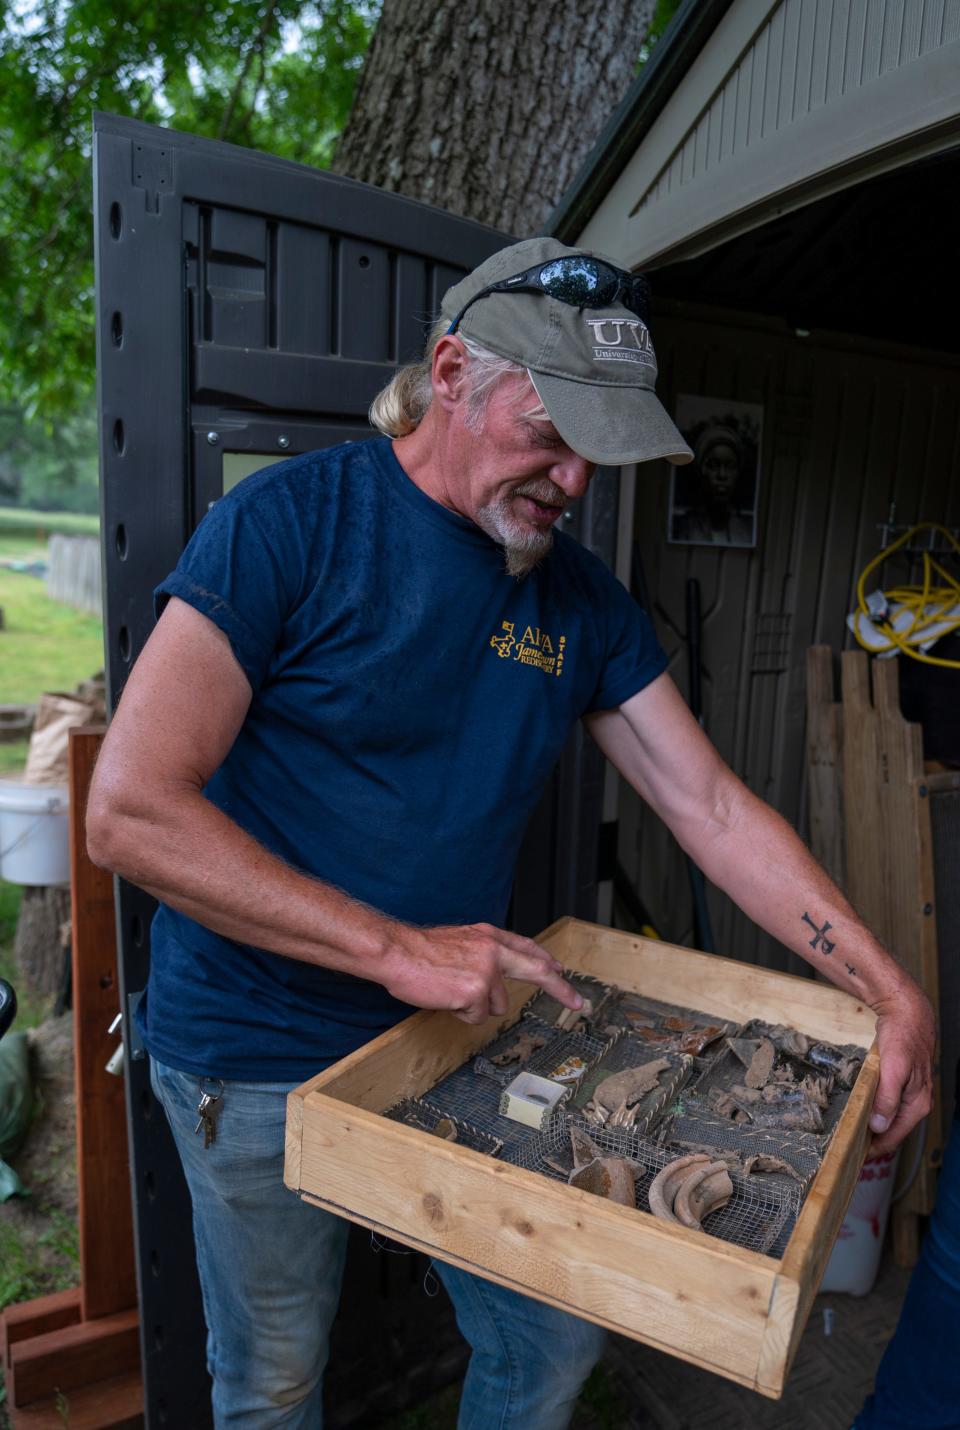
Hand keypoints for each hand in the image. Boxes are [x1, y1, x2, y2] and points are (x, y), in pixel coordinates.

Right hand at [381, 922, 582, 1025]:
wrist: (396, 952)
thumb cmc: (418, 951)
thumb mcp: (458, 941)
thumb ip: (481, 952)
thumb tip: (495, 975)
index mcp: (488, 936)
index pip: (526, 948)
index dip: (545, 961)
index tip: (560, 970)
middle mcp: (493, 951)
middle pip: (537, 971)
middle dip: (560, 988)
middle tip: (577, 1002)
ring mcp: (487, 971)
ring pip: (496, 1005)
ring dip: (476, 1006)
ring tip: (451, 991)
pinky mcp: (476, 992)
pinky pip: (476, 1017)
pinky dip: (461, 1013)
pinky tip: (446, 998)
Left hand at [868, 983, 935, 1154]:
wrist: (907, 1013)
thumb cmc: (902, 1038)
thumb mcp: (893, 1069)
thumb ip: (887, 1099)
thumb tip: (879, 1126)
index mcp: (916, 1105)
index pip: (893, 1138)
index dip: (874, 1150)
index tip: (853, 1158)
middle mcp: (915, 1103)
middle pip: (892, 1131)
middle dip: (872, 1141)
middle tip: (846, 1148)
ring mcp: (909, 1093)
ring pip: (889, 1118)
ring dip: (872, 1127)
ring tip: (851, 1133)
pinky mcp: (901, 1082)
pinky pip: (887, 1104)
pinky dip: (874, 1111)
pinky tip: (861, 1111)